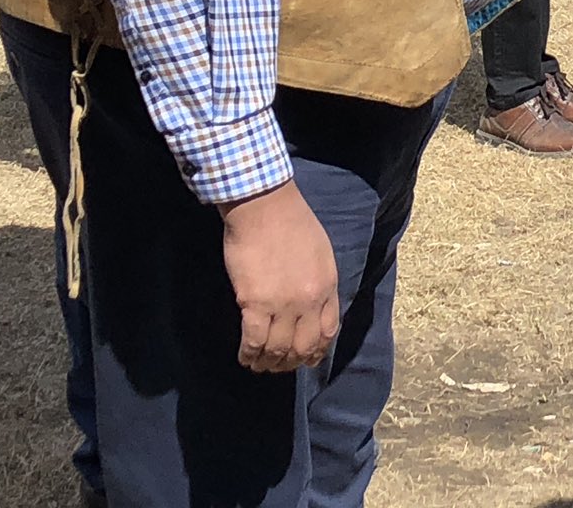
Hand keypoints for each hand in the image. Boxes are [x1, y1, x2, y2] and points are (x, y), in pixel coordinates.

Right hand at [220, 180, 339, 372]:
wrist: (265, 206)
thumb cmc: (292, 221)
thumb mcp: (320, 252)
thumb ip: (318, 282)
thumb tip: (310, 306)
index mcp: (327, 286)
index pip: (328, 331)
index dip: (316, 350)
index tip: (306, 358)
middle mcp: (309, 301)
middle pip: (303, 346)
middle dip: (291, 362)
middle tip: (279, 366)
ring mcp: (283, 305)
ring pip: (278, 349)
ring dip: (269, 363)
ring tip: (260, 366)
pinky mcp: (255, 303)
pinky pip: (254, 341)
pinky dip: (249, 354)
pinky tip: (245, 357)